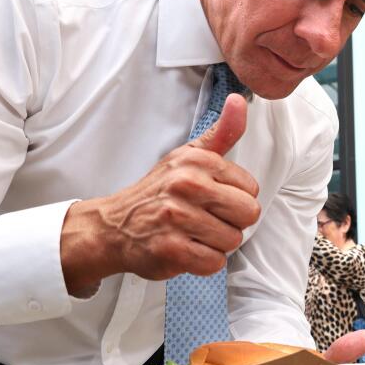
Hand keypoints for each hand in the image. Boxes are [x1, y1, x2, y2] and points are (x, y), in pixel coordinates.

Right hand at [61, 94, 259, 296]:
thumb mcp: (188, 156)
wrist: (113, 226)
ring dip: (215, 244)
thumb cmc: (158, 192)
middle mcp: (187, 185)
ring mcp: (177, 217)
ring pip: (232, 240)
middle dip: (231, 223)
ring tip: (192, 234)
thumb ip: (221, 133)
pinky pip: (213, 262)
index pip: (251, 189)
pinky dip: (203, 262)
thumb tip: (240, 101)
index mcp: (197, 161)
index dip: (234, 199)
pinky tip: (186, 249)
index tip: (211, 199)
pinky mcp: (170, 248)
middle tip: (205, 220)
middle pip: (248, 214)